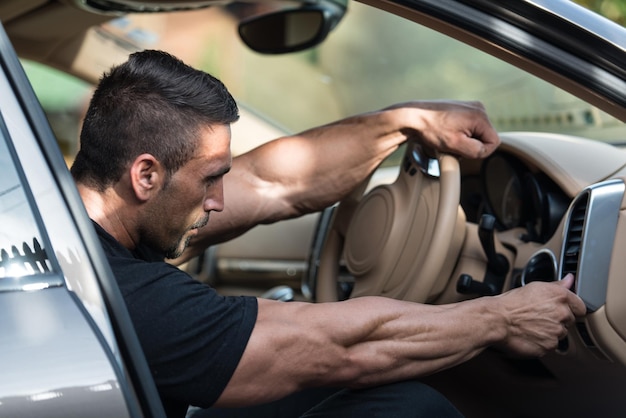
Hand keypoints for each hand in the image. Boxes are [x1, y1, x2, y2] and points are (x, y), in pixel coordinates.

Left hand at [386, 100, 500, 158]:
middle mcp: (478, 108)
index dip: (479, 151)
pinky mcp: (461, 110)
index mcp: (480, 115)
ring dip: (464, 141)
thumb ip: (476, 150)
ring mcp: (469, 107)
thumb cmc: (430, 129)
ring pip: (476, 134)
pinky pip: (467, 128)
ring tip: (447, 139)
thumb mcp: (455, 145)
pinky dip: (458, 134)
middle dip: (470, 145)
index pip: (493, 142)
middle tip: (452, 145)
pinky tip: (446, 134)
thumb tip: (485, 150)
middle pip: (484, 137)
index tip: (462, 151)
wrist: (412, 118)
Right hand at [493, 274, 586, 356]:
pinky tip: (531, 334)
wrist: (496, 320)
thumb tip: (569, 280)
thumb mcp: (534, 287)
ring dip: (550, 331)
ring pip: (560, 333)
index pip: (580, 306)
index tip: (562, 309)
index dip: (571, 308)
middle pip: (570, 320)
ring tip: (533, 325)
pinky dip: (543, 342)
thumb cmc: (510, 303)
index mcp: (560, 296)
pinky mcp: (549, 346)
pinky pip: (551, 345)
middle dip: (558, 319)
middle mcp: (562, 314)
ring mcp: (556, 331)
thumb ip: (557, 285)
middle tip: (540, 316)